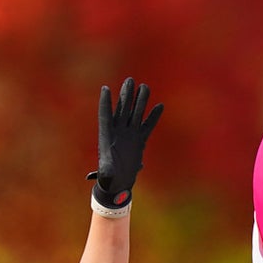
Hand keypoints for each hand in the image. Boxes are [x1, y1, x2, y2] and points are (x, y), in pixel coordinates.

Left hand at [86, 77, 163, 211]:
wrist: (119, 182)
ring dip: (140, 101)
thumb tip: (102, 174)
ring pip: (135, 114)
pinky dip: (153, 117)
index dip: (106, 102)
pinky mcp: (139, 140)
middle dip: (126, 95)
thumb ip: (105, 171)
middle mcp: (119, 131)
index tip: (105, 89)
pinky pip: (147, 126)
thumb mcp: (106, 174)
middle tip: (130, 80)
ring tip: (144, 87)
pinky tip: (159, 106)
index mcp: (107, 136)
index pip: (106, 115)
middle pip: (122, 109)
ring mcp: (130, 134)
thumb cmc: (109, 178)